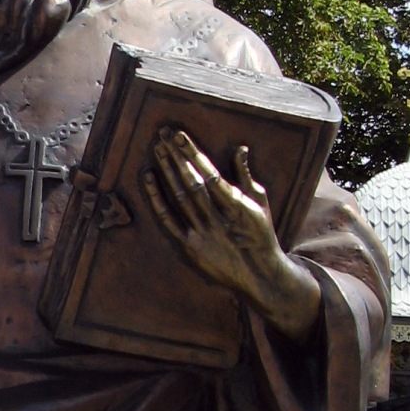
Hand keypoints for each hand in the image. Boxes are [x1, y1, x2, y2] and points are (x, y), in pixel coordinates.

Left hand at [142, 128, 320, 339]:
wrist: (259, 275)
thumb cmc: (260, 236)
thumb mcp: (259, 203)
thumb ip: (246, 176)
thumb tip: (240, 149)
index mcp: (236, 203)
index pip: (209, 171)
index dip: (192, 153)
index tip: (179, 136)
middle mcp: (217, 217)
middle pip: (191, 180)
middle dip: (176, 156)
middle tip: (162, 135)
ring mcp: (201, 232)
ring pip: (179, 196)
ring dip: (167, 171)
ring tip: (157, 149)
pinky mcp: (189, 247)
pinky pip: (168, 220)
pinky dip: (157, 199)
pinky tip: (149, 179)